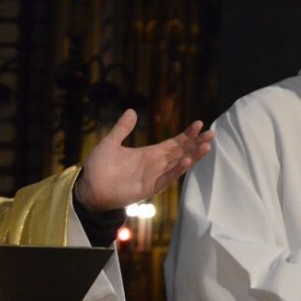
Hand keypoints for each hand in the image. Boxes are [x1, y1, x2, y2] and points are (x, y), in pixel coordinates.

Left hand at [76, 109, 213, 210]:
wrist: (89, 187)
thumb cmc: (99, 167)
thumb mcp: (110, 143)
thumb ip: (122, 129)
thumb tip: (132, 111)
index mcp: (149, 154)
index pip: (174, 143)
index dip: (187, 134)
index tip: (199, 124)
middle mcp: (155, 165)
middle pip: (181, 152)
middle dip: (196, 144)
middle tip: (212, 133)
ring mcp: (153, 177)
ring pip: (178, 165)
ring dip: (192, 156)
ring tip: (205, 146)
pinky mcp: (148, 188)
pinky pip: (166, 179)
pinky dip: (176, 171)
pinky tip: (186, 161)